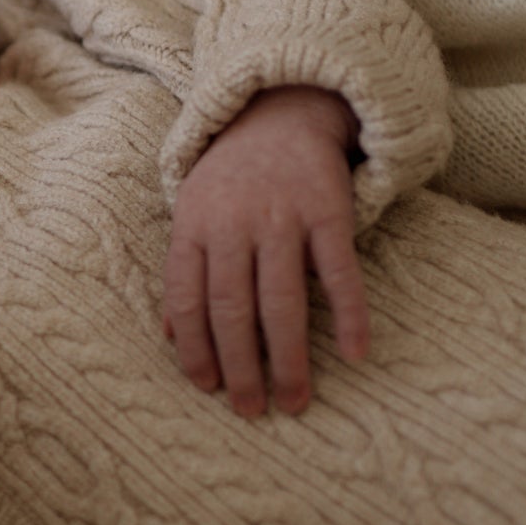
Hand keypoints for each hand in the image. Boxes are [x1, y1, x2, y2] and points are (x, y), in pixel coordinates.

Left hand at [163, 87, 367, 415]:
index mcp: (193, 227)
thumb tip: (170, 336)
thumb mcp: (193, 214)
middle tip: (250, 410)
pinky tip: (355, 352)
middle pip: (233, 309)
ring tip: (294, 400)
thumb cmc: (231, 179)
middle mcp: (234, 224)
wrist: (281, 113)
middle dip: (240, 367)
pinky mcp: (327, 211)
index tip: (208, 388)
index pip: (188, 301)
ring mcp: (282, 217)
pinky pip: (338, 272)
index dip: (196, 349)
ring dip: (289, 357)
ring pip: (281, 300)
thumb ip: (183, 272)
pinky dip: (349, 314)